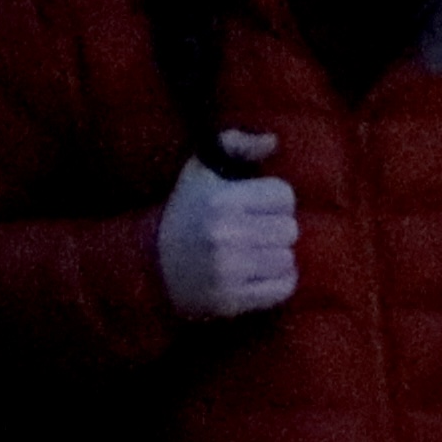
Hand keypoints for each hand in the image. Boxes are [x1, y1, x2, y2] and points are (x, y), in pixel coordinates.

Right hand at [156, 130, 299, 317]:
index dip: (274, 200)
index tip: (257, 206)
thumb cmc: (186, 212)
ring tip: (256, 253)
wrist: (151, 264)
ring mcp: (228, 271)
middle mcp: (225, 235)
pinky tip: (259, 274)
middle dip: (277, 229)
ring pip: (288, 259)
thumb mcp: (201, 169)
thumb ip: (236, 143)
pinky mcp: (231, 300)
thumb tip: (273, 141)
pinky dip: (278, 282)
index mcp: (221, 200)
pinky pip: (283, 288)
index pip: (284, 195)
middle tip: (257, 232)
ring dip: (277, 256)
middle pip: (290, 229)